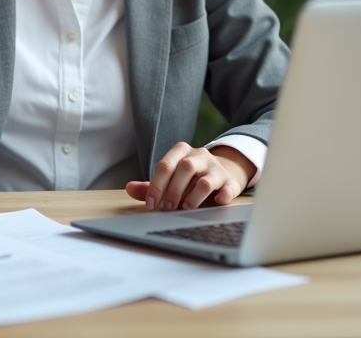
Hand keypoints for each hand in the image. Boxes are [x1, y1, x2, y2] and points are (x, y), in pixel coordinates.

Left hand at [125, 143, 254, 210]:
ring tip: (186, 208)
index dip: (156, 186)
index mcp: (181, 152)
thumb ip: (150, 185)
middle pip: (185, 168)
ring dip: (193, 198)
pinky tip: (217, 203)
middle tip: (167, 208)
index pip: (165, 165)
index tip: (151, 204)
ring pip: (204, 181)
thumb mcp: (169, 178)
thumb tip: (129, 188)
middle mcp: (199, 156)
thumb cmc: (188, 178)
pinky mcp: (231, 181)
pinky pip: (228, 188)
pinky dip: (222, 196)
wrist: (219, 174)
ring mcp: (216, 168)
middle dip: (173, 191)